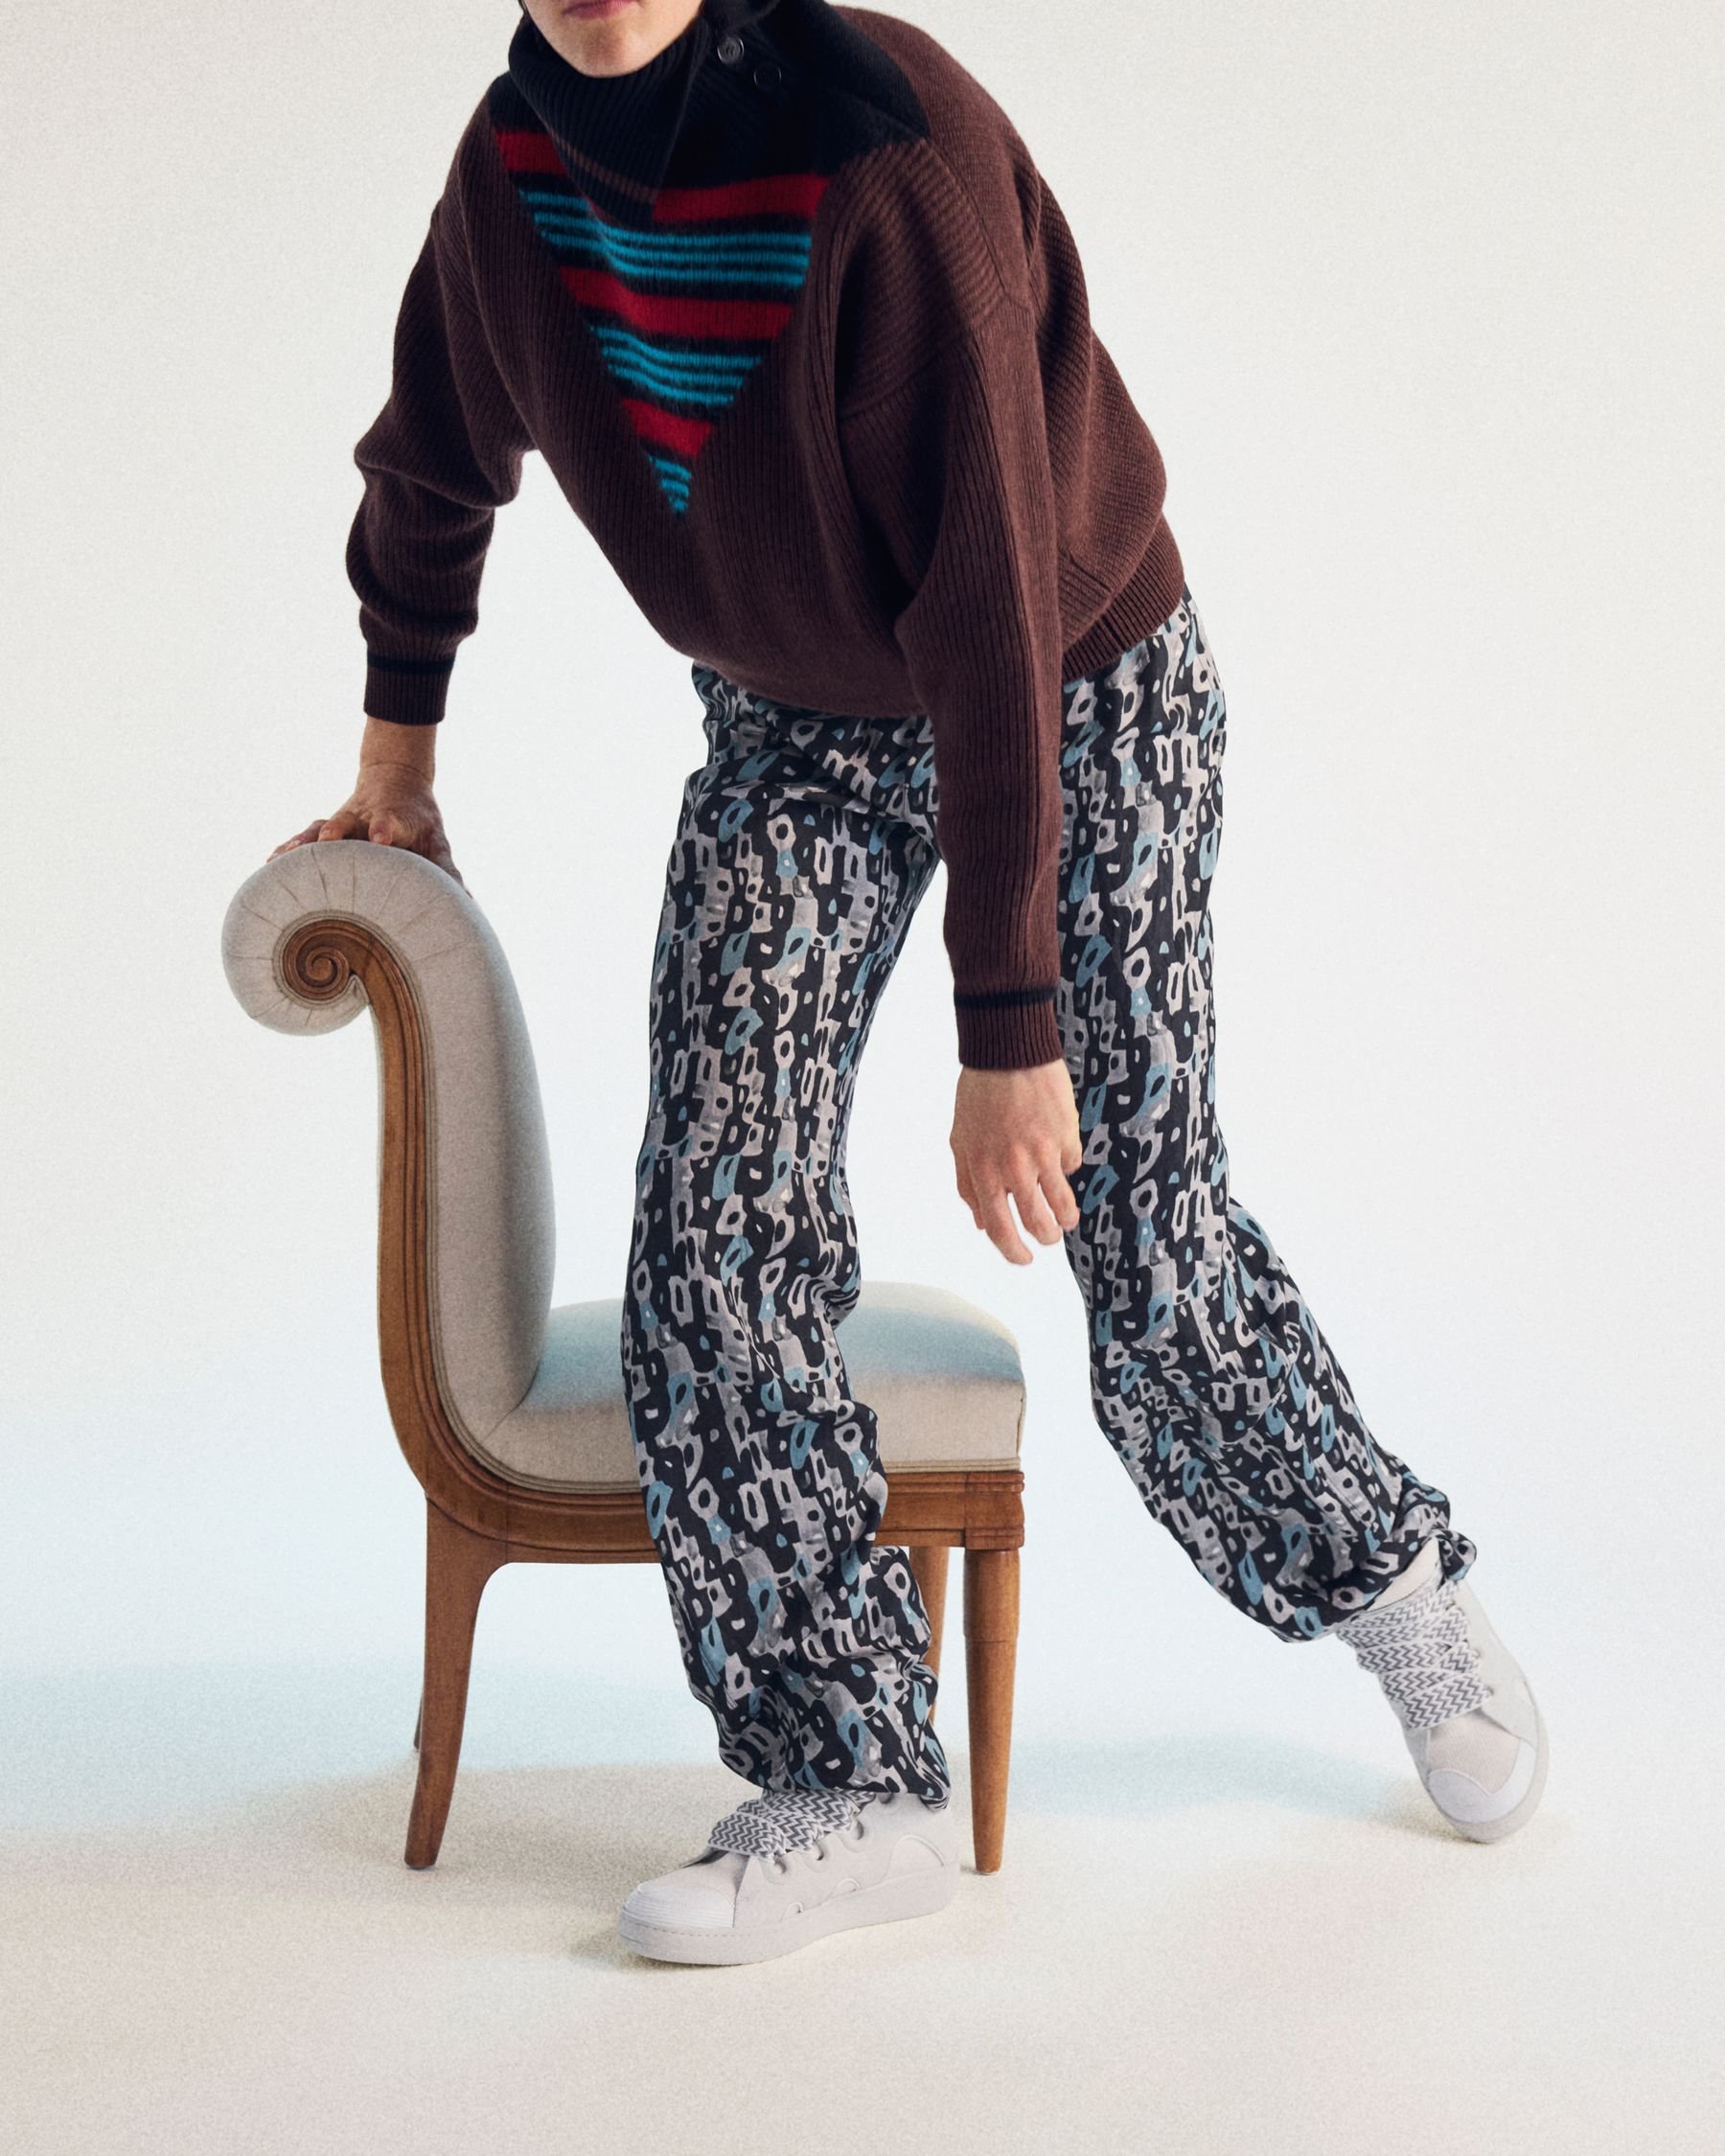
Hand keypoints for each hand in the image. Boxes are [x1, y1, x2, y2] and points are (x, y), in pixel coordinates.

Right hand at [268, 759, 464, 889]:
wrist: (396, 779)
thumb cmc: (420, 824)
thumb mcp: (436, 843)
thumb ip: (446, 871)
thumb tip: (468, 903)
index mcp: (395, 822)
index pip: (391, 822)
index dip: (385, 828)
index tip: (380, 836)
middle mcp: (364, 819)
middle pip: (349, 822)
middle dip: (337, 831)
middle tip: (327, 841)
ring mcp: (343, 822)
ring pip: (321, 828)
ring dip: (306, 842)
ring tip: (285, 857)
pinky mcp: (326, 829)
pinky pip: (305, 837)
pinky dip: (289, 848)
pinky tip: (271, 861)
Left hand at [950, 1057, 1081, 1263]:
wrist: (1007, 1052)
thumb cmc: (980, 1096)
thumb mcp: (960, 1142)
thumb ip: (969, 1185)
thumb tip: (982, 1223)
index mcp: (983, 1173)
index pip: (999, 1230)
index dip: (1013, 1252)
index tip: (1023, 1258)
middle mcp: (1013, 1170)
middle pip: (1037, 1225)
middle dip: (1046, 1239)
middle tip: (1049, 1238)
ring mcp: (1042, 1155)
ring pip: (1063, 1206)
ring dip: (1066, 1218)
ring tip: (1066, 1218)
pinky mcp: (1067, 1138)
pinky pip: (1072, 1166)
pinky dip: (1067, 1166)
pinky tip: (1059, 1153)